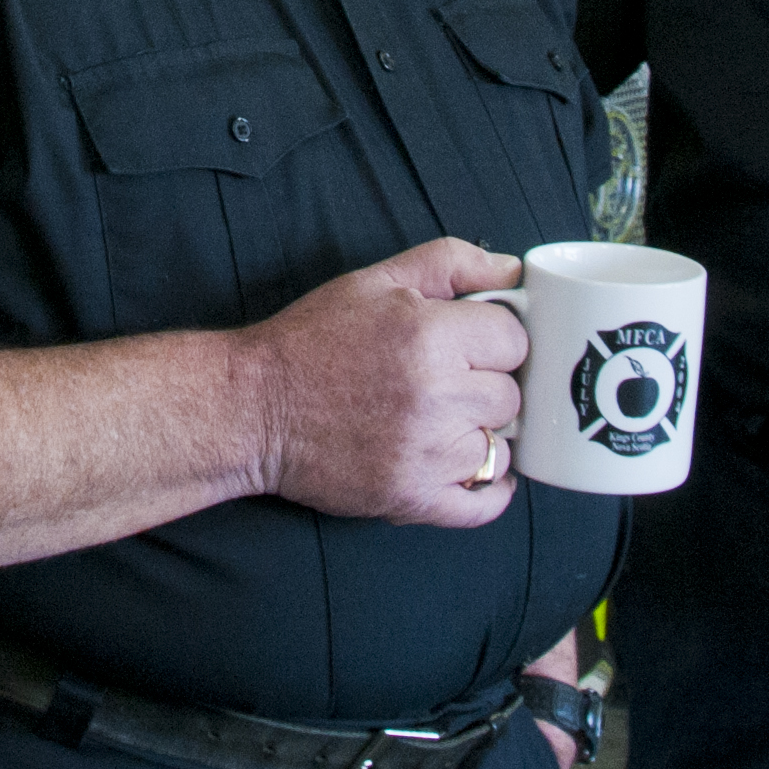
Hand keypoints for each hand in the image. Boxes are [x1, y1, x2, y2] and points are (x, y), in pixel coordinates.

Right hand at [245, 238, 528, 529]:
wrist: (253, 408)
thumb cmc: (312, 340)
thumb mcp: (375, 280)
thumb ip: (451, 262)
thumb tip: (514, 271)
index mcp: (431, 335)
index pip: (515, 339)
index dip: (493, 338)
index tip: (468, 343)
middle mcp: (437, 396)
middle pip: (511, 395)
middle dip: (485, 385)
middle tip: (446, 381)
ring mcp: (428, 454)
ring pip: (501, 447)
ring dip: (480, 435)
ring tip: (441, 422)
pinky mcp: (413, 498)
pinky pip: (484, 506)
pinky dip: (488, 492)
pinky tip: (470, 469)